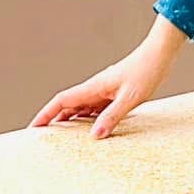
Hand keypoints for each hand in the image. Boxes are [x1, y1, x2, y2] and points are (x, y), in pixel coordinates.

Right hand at [30, 17, 185, 140]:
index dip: (46, 114)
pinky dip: (88, 119)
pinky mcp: (114, 93)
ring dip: (70, 121)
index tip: (33, 127)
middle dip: (53, 120)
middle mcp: (95, 88)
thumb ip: (112, 117)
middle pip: (68, 106)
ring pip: (81, 108)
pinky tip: (90, 129)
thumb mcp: (130, 98)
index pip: (62, 101)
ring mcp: (104, 90)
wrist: (160, 55)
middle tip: (43, 138)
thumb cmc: (147, 71)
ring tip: (62, 138)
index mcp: (94, 87)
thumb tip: (95, 136)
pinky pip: (95, 108)